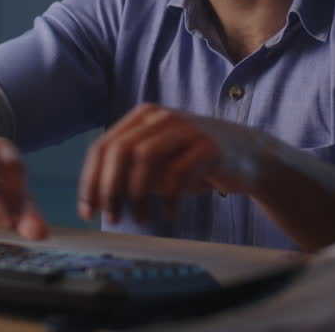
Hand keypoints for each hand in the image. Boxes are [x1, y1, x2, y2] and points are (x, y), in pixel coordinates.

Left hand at [78, 103, 272, 224]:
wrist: (246, 155)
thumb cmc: (194, 161)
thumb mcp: (156, 162)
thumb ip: (127, 173)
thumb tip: (96, 200)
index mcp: (142, 116)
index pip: (103, 146)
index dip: (90, 181)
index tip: (87, 211)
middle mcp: (161, 117)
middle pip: (120, 150)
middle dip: (109, 188)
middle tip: (112, 217)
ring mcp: (186, 128)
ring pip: (145, 157)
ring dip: (136, 193)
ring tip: (141, 217)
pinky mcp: (208, 146)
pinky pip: (179, 173)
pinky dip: (170, 198)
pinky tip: (170, 213)